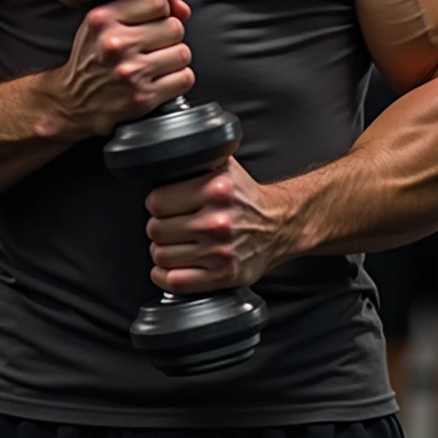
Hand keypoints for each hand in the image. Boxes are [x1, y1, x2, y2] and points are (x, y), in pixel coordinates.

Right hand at [43, 0, 194, 139]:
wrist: (72, 102)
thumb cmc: (92, 58)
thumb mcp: (103, 23)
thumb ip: (141, 7)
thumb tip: (182, 9)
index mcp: (102, 19)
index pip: (156, 1)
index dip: (161, 10)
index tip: (152, 21)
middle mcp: (116, 44)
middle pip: (174, 27)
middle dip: (168, 36)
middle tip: (152, 46)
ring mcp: (131, 72)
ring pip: (182, 53)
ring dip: (174, 59)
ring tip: (155, 63)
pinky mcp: (143, 97)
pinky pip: (184, 78)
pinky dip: (178, 79)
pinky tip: (160, 79)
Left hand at [145, 157, 292, 295]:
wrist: (281, 225)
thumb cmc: (246, 198)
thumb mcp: (225, 168)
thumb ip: (196, 160)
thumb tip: (163, 156)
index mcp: (215, 190)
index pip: (157, 202)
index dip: (157, 204)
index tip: (165, 206)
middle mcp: (218, 221)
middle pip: (156, 230)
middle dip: (159, 228)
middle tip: (171, 226)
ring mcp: (220, 252)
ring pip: (161, 256)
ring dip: (162, 252)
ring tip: (175, 245)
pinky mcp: (224, 276)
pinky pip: (175, 281)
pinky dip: (164, 276)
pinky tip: (171, 267)